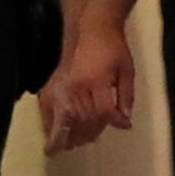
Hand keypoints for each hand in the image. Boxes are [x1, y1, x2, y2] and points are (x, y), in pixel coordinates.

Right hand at [42, 24, 138, 154]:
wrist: (90, 29)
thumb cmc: (112, 49)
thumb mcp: (127, 71)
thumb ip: (126, 98)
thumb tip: (124, 122)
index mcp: (96, 81)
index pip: (104, 113)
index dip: (115, 122)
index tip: (123, 125)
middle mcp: (75, 87)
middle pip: (84, 120)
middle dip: (92, 132)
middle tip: (94, 138)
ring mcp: (60, 88)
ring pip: (64, 121)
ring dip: (69, 136)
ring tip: (71, 145)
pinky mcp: (49, 88)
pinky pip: (47, 113)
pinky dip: (50, 126)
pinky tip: (54, 135)